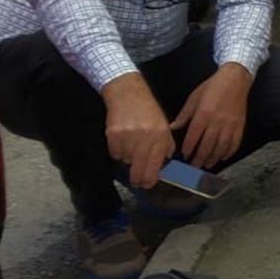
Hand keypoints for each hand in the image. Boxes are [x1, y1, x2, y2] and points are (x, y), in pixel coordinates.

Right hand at [102, 74, 174, 190]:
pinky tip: (123, 141)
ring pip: (126, 161)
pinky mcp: (113, 135)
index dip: (150, 180)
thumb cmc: (149, 112)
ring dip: (128, 159)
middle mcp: (145, 139)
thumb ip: (166, 147)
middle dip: (138, 179)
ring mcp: (128, 137)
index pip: (155, 166)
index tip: (147, 184)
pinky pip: (115, 153)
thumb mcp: (164, 127)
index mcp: (160, 138)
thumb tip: (162, 166)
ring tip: (132, 146)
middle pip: (138, 170)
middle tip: (137, 181)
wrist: (128, 94)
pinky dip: (118, 152)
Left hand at [171, 64, 251, 171]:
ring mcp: (230, 124)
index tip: (184, 154)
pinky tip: (223, 156)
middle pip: (208, 145)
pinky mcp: (240, 125)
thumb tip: (172, 127)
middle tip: (194, 165)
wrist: (235, 79)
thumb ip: (184, 115)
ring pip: (221, 146)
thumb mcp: (194, 98)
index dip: (189, 147)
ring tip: (207, 164)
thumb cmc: (212, 87)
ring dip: (214, 157)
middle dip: (200, 157)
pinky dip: (229, 152)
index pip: (194, 136)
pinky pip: (235, 142)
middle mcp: (218, 121)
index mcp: (204, 114)